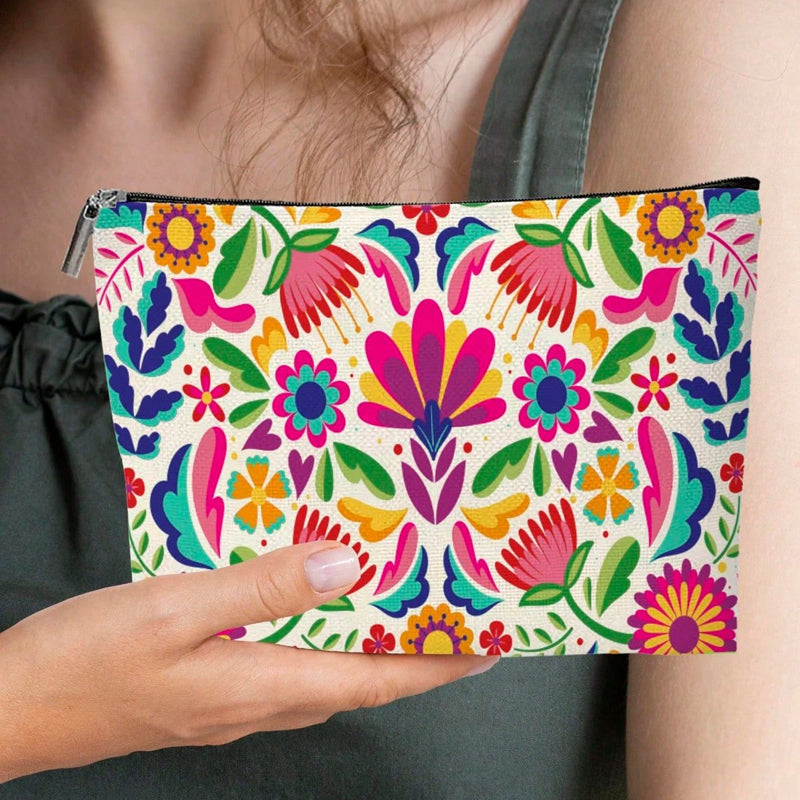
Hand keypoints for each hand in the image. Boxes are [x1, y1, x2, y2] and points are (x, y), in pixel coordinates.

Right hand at [0, 540, 498, 780]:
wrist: (13, 706)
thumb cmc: (88, 660)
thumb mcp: (175, 611)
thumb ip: (264, 588)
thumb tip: (347, 566)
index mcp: (263, 686)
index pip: (376, 679)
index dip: (438, 661)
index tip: (490, 640)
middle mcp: (263, 701)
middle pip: (361, 676)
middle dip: (416, 647)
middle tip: (456, 605)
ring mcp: (238, 699)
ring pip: (328, 667)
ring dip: (372, 638)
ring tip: (403, 594)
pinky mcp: (214, 686)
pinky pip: (290, 659)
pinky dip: (323, 632)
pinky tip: (318, 598)